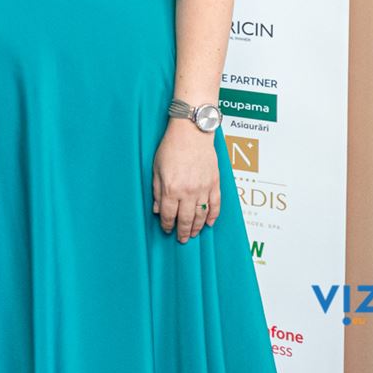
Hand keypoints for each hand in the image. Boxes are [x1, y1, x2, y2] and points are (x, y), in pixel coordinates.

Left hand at [151, 122, 220, 242]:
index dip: (167, 225)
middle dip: (183, 232)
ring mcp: (203, 189)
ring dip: (198, 227)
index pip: (169, 215)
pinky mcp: (215, 184)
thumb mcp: (156, 169)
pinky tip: (210, 223)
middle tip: (182, 239)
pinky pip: (216, 205)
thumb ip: (157, 191)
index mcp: (171, 189)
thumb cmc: (171, 148)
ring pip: (202, 215)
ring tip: (194, 234)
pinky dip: (213, 216)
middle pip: (186, 219)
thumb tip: (157, 210)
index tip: (167, 230)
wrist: (191, 133)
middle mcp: (188, 192)